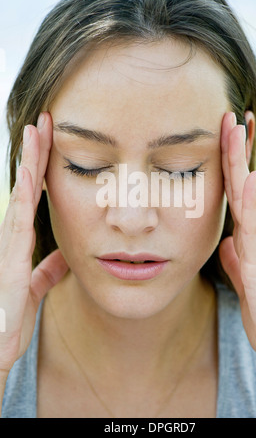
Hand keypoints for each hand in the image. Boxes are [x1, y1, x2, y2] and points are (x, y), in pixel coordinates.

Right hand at [0, 113, 68, 373]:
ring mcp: (8, 242)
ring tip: (37, 130)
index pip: (34, 195)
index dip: (43, 168)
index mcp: (21, 240)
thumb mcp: (36, 287)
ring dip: (30, 162)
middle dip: (36, 153)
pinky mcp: (10, 255)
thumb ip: (49, 270)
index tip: (53, 141)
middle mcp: (12, 235)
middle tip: (45, 121)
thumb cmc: (12, 317)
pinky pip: (19, 217)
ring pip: (21, 193)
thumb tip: (65, 258)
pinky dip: (24, 193)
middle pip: (26, 185)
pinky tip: (31, 171)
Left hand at [218, 112, 255, 385]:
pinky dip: (248, 200)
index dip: (231, 160)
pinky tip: (248, 176)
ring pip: (245, 195)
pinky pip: (251, 226)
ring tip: (237, 130)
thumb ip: (232, 254)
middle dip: (236, 148)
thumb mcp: (241, 273)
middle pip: (242, 182)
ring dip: (240, 162)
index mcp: (248, 233)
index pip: (236, 189)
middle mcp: (255, 231)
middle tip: (233, 115)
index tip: (228, 132)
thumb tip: (223, 241)